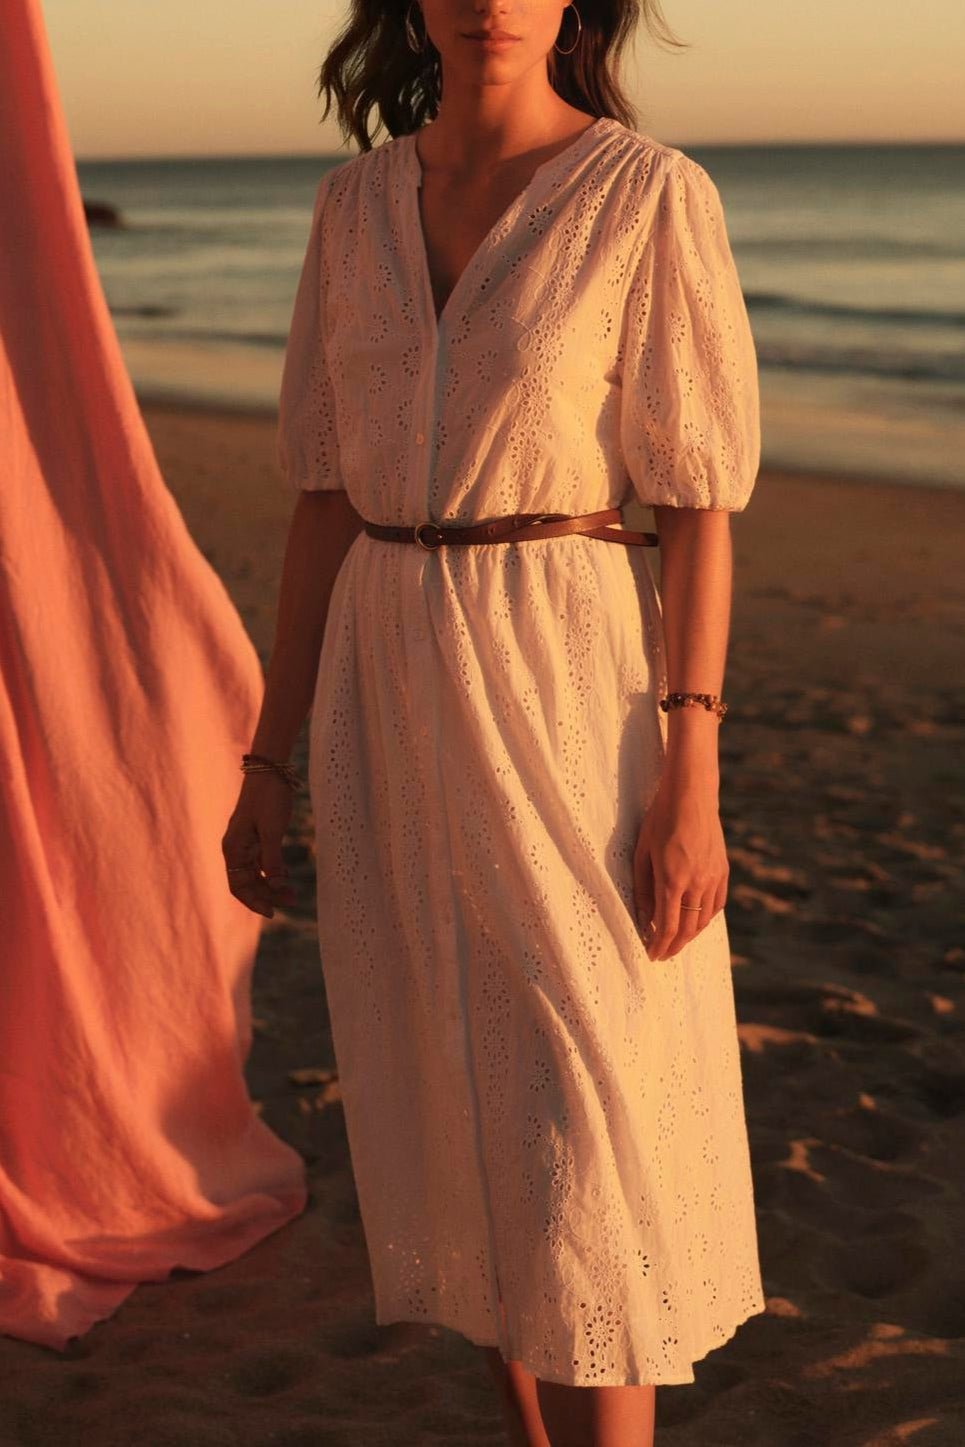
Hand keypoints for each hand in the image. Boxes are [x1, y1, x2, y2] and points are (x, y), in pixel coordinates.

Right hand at [222, 773, 298, 917]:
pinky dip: (273, 872)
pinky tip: (286, 877)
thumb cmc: (269, 798)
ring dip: (272, 885)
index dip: (254, 901)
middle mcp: (236, 849)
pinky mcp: (256, 837)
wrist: (269, 771)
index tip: (272, 913)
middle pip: (247, 883)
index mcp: (233, 849)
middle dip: (267, 895)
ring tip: (293, 894)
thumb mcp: (272, 830)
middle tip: (292, 901)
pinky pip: (261, 862)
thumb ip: (272, 859)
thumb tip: (274, 886)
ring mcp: (245, 843)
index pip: (238, 886)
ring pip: (255, 874)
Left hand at [632, 775, 728, 960]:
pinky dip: (704, 919)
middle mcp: (696, 883)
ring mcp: (712, 878)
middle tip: (662, 955)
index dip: (659, 945)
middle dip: (673, 947)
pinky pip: (716, 906)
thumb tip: (643, 919)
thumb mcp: (642, 852)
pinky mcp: (722, 872)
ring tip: (676, 942)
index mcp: (672, 880)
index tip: (651, 955)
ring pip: (703, 921)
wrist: (692, 796)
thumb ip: (642, 888)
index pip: (667, 926)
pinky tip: (694, 922)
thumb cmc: (660, 820)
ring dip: (689, 937)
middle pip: (687, 930)